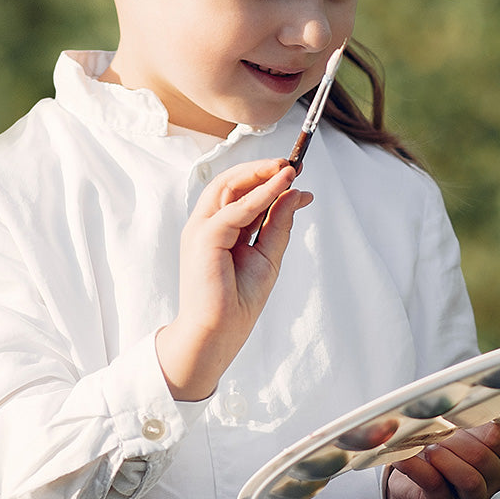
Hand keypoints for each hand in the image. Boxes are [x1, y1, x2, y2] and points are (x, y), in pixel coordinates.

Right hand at [155, 158, 312, 400]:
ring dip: (260, 174)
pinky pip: (235, 209)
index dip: (267, 179)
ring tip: (288, 167)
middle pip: (230, 182)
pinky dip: (260, 194)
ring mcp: (201, 229)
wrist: (218, 334)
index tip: (296, 172)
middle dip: (262, 169)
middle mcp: (206, 224)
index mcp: (218, 229)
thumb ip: (279, 224)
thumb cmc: (238, 302)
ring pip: (229, 186)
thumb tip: (298, 193)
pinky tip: (281, 185)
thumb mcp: (267, 256)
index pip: (240, 193)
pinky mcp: (204, 237)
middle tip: (293, 164)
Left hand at [384, 422, 499, 498]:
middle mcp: (492, 480)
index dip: (475, 423)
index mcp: (499, 457)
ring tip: (427, 448)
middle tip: (435, 435)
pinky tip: (401, 456)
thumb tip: (439, 399)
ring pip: (468, 478)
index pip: (499, 437)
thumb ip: (458, 419)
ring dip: (443, 457)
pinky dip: (415, 466)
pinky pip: (433, 484)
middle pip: (481, 457)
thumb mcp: (456, 435)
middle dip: (454, 441)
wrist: (415, 488)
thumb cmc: (442, 454)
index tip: (453, 415)